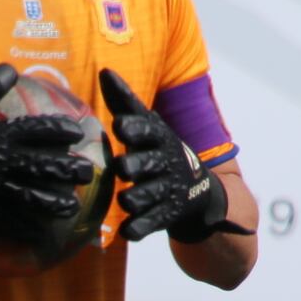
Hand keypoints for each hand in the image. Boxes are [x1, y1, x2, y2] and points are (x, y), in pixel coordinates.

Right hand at [0, 63, 88, 234]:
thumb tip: (11, 67)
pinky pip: (2, 221)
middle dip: (66, 170)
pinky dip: (21, 229)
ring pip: (27, 195)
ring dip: (51, 202)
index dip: (58, 131)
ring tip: (70, 207)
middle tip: (87, 173)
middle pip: (39, 165)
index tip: (78, 133)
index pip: (35, 130)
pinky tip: (38, 236)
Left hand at [101, 70, 250, 243]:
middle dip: (133, 166)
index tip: (120, 126)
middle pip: (143, 165)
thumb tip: (104, 70)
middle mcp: (162, 164)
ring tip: (126, 198)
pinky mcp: (165, 216)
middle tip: (124, 168)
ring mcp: (165, 191)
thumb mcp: (149, 124)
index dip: (133, 128)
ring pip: (143, 196)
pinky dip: (138, 228)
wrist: (195, 189)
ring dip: (133, 198)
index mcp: (157, 138)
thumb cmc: (158, 149)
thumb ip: (125, 101)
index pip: (146, 130)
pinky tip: (128, 230)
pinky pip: (149, 224)